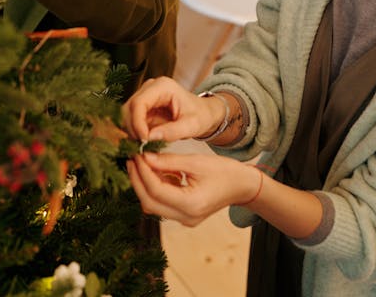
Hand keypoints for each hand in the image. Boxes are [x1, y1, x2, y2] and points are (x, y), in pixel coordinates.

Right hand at [122, 76, 225, 142]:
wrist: (203, 113)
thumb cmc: (200, 116)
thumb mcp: (191, 126)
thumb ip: (172, 131)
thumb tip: (149, 138)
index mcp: (163, 86)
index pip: (139, 103)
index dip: (137, 123)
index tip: (143, 140)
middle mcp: (150, 87)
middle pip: (129, 108)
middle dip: (132, 129)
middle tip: (141, 147)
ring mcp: (145, 96)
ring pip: (126, 115)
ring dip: (131, 132)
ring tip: (142, 147)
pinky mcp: (143, 107)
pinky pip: (131, 121)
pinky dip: (133, 133)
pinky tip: (142, 144)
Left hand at [127, 151, 260, 226]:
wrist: (242, 186)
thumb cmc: (224, 170)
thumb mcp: (195, 161)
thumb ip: (169, 161)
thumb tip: (144, 156)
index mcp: (191, 204)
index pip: (156, 190)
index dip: (142, 172)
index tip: (136, 155)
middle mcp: (186, 217)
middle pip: (150, 203)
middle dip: (138, 181)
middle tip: (132, 159)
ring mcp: (185, 220)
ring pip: (154, 206)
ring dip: (144, 185)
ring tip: (141, 163)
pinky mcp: (184, 216)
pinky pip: (162, 205)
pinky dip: (155, 189)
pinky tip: (155, 172)